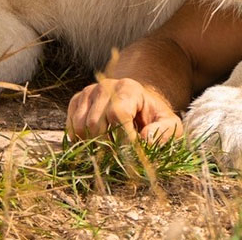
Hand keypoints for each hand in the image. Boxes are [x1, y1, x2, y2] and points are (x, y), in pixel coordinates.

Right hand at [66, 77, 183, 142]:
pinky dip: (81, 141)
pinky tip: (96, 143)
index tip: (132, 152)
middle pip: (95, 123)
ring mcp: (88, 92)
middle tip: (119, 156)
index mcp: (129, 88)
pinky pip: (71, 126)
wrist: (139, 106)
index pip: (118, 114)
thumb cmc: (154, 118)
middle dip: (107, 145)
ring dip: (93, 145)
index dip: (123, 138)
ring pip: (80, 127)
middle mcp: (105, 86)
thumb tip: (144, 139)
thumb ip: (164, 132)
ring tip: (109, 150)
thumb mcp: (170, 124)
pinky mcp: (77, 101)